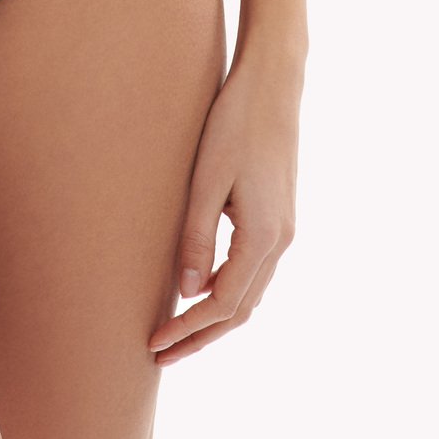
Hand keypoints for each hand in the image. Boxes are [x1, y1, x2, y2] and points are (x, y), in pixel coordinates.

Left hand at [147, 50, 300, 364]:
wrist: (274, 84)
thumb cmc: (234, 123)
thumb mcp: (207, 180)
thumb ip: (196, 237)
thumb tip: (186, 293)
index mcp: (263, 237)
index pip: (223, 304)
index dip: (188, 329)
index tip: (154, 344)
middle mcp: (280, 241)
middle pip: (241, 310)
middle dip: (201, 336)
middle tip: (160, 355)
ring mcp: (284, 230)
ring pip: (250, 294)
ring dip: (215, 318)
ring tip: (176, 333)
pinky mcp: (278, 216)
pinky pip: (253, 270)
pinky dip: (228, 292)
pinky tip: (199, 290)